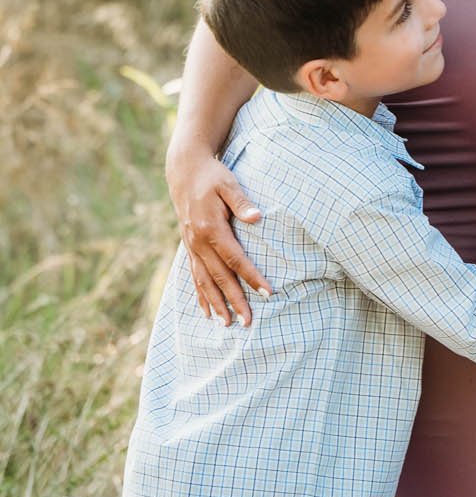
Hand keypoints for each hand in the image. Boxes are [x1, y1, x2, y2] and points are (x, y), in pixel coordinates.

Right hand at [166, 139, 271, 326]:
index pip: (235, 259)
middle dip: (234, 301)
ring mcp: (192, 246)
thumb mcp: (228, 184)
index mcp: (211, 228)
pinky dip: (201, 295)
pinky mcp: (189, 247)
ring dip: (215, 304)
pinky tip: (207, 312)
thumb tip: (257, 217)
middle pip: (220, 277)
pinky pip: (194, 276)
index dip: (252, 277)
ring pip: (204, 281)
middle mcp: (199, 242)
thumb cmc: (212, 176)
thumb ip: (242, 202)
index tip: (268, 293)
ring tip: (226, 325)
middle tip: (248, 322)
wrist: (185, 171)